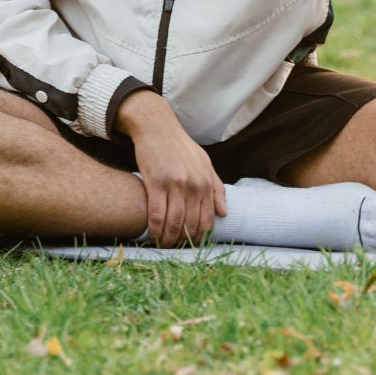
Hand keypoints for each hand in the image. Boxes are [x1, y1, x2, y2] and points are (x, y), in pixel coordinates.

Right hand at [117, 92, 225, 245]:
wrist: (157, 127)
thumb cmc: (180, 146)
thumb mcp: (205, 163)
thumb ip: (216, 188)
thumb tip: (224, 213)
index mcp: (207, 182)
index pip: (207, 220)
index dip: (199, 237)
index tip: (191, 244)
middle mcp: (194, 185)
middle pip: (190, 225)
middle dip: (183, 241)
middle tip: (175, 248)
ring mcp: (175, 184)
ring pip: (174, 223)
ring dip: (168, 239)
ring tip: (163, 245)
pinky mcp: (156, 182)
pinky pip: (157, 214)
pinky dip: (154, 229)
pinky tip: (152, 235)